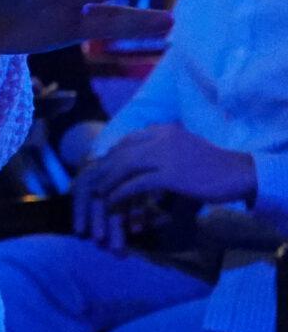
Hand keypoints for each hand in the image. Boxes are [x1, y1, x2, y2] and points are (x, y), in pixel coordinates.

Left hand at [79, 123, 254, 220]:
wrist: (239, 173)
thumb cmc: (213, 164)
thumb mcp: (184, 146)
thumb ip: (162, 148)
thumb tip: (141, 159)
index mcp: (162, 129)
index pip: (128, 139)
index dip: (112, 155)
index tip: (102, 167)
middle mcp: (160, 137)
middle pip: (121, 151)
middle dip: (104, 168)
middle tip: (92, 182)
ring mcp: (164, 155)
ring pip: (124, 166)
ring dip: (107, 180)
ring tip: (97, 193)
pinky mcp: (170, 175)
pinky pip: (136, 184)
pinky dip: (120, 193)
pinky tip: (112, 202)